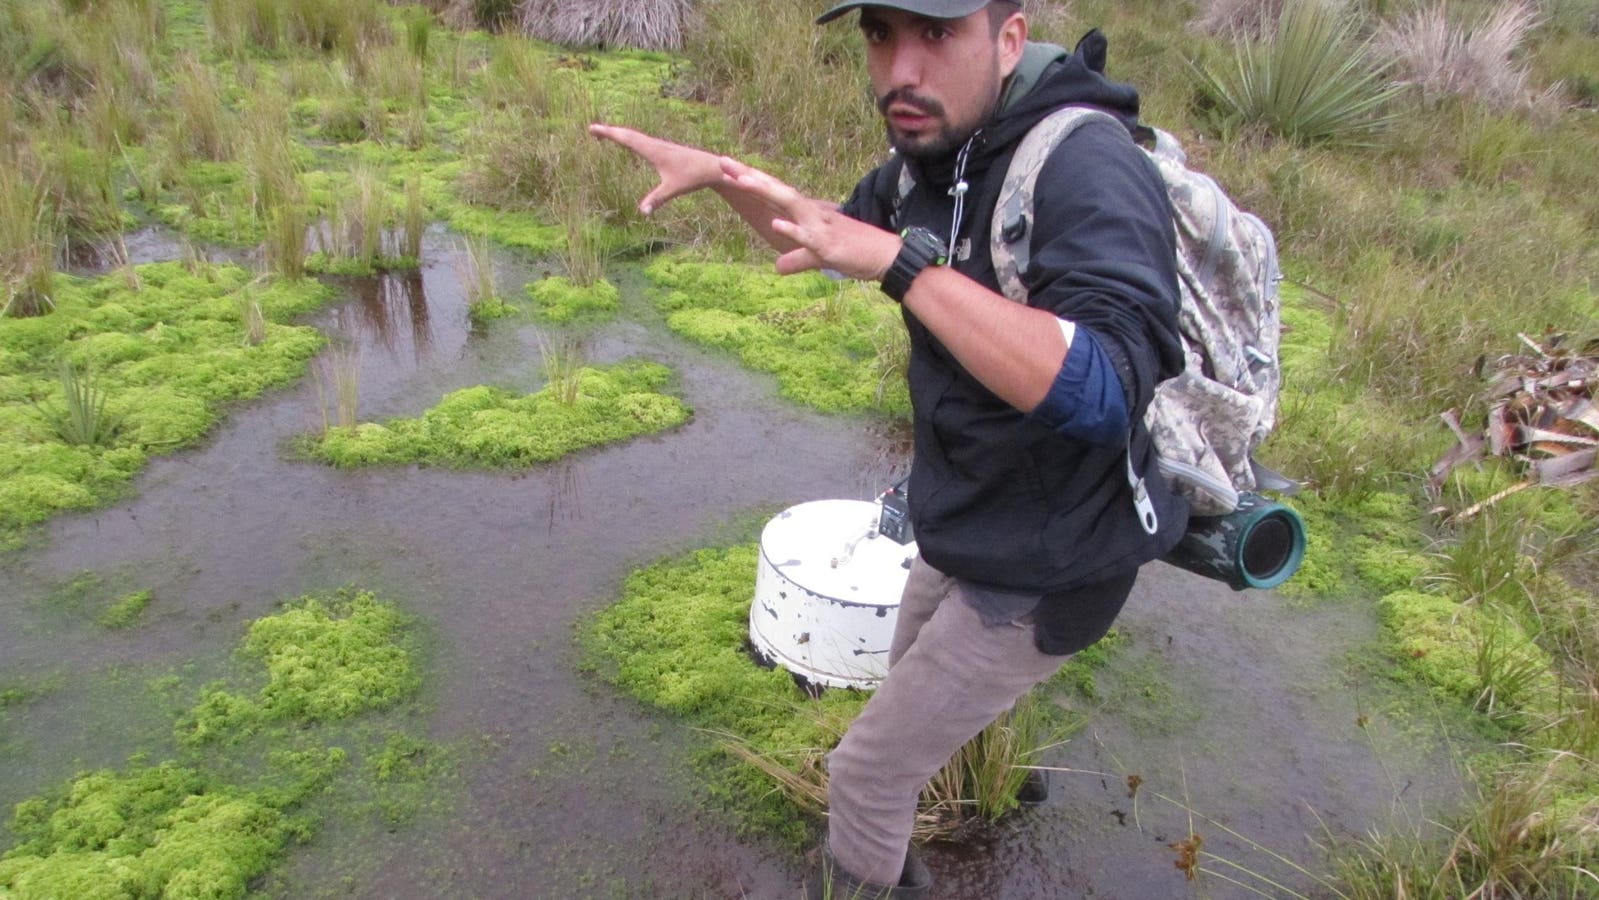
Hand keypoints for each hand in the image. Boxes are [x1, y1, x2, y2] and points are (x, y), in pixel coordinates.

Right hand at [588, 123, 722, 214]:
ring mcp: (659, 146)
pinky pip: (642, 141)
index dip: (609, 134)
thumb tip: (642, 212)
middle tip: (592, 130)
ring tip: (604, 133)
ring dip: (619, 133)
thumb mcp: (673, 189)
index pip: (627, 139)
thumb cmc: (693, 177)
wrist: (711, 167)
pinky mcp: (664, 150)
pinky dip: (630, 138)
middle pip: (628, 134)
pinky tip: (629, 141)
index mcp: (653, 150)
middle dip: (609, 131)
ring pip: (635, 136)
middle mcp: (654, 144)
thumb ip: (656, 200)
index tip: (593, 129)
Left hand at [718, 157, 900, 280]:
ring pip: (789, 204)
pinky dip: (792, 230)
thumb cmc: (854, 253)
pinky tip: (775, 224)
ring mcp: (819, 226)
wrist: (886, 256)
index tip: (728, 169)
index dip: (752, 181)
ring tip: (742, 181)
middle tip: (723, 161)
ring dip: (766, 191)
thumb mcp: (819, 259)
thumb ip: (797, 259)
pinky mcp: (828, 244)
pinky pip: (808, 236)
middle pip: (776, 190)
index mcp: (807, 214)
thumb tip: (777, 268)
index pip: (775, 194)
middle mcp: (811, 213)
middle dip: (750, 176)